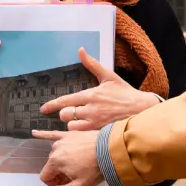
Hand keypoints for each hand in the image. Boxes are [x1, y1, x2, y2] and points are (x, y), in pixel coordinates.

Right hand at [33, 129, 102, 185]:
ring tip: (76, 164)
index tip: (66, 184)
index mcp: (55, 162)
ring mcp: (62, 140)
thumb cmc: (95, 169)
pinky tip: (34, 133)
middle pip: (51, 165)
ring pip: (55, 154)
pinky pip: (53, 134)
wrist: (110, 150)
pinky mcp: (69, 134)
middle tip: (75, 176)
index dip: (53, 183)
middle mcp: (55, 149)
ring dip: (61, 160)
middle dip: (59, 172)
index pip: (45, 176)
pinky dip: (43, 134)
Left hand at [39, 47, 160, 130]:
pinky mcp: (100, 134)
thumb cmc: (125, 93)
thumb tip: (80, 50)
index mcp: (91, 95)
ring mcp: (96, 124)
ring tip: (83, 120)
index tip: (43, 109)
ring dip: (74, 124)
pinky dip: (81, 132)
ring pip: (72, 126)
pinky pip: (82, 136)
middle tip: (74, 112)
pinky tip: (88, 128)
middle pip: (66, 115)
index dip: (52, 105)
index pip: (65, 101)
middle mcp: (91, 110)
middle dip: (65, 114)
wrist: (142, 110)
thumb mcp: (108, 76)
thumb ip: (92, 64)